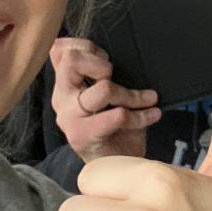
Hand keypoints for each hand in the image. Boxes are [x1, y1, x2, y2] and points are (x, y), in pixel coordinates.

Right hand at [50, 38, 159, 162]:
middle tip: (116, 76)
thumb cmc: (114, 124)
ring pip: (103, 89)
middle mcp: (61, 97)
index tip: (105, 58)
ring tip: (147, 99)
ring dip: (130, 94)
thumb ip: (103, 72)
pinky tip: (151, 115)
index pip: (59, 49)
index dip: (85, 46)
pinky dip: (140, 115)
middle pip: (71, 60)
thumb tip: (120, 47)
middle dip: (101, 63)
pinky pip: (116, 116)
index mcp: (64, 83)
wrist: (115, 164)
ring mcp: (69, 117)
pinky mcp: (82, 135)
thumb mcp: (109, 92)